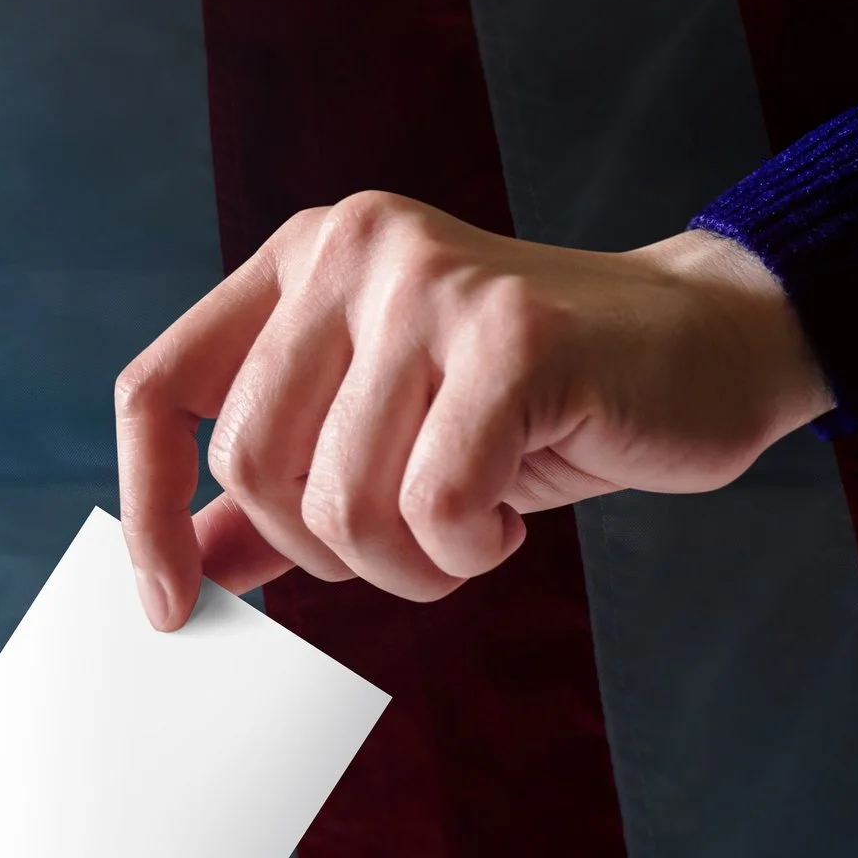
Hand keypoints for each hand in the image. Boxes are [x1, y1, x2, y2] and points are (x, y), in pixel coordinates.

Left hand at [114, 191, 833, 626]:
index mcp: (298, 262)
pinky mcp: (514, 337)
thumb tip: (183, 574)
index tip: (168, 608)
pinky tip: (511, 514)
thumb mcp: (381, 436)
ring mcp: (432, 282)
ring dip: (408, 563)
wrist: (710, 347)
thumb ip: (277, 491)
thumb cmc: (534, 403)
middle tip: (408, 542)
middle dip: (326, 550)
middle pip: (250, 465)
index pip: (157, 388)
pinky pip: (434, 506)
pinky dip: (468, 550)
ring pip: (342, 502)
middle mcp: (351, 249)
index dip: (147, 508)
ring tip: (471, 527)